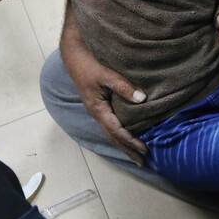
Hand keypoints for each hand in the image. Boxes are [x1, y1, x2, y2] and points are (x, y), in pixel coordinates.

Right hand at [62, 36, 149, 165]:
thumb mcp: (106, 75)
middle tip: (142, 162)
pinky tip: (126, 135)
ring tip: (136, 154)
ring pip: (112, 132)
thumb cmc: (89, 65)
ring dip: (124, 144)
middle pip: (114, 137)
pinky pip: (111, 125)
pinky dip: (120, 134)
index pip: (117, 131)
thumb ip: (123, 87)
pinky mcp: (98, 105)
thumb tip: (142, 98)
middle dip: (128, 149)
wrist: (74, 57)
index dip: (131, 141)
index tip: (144, 150)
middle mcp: (97, 113)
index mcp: (98, 109)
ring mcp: (97, 110)